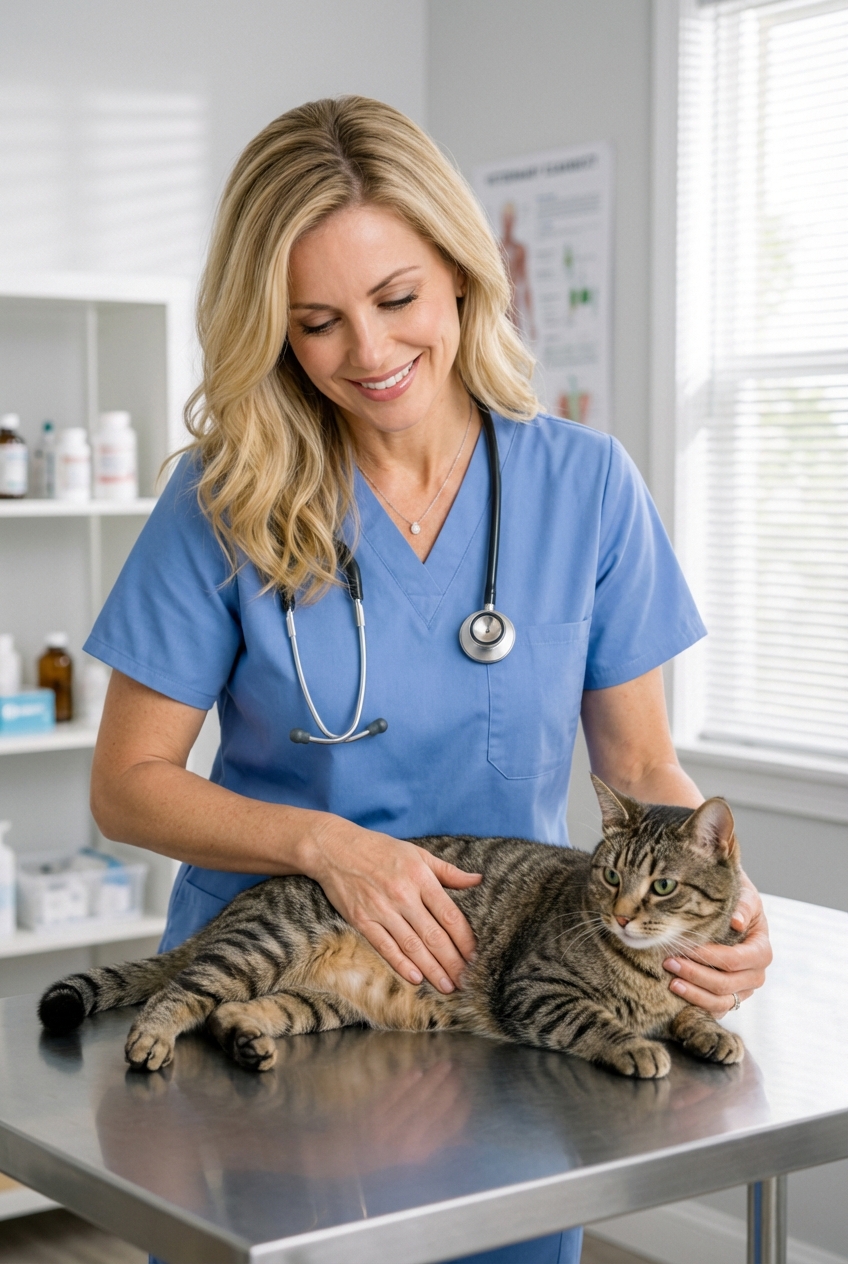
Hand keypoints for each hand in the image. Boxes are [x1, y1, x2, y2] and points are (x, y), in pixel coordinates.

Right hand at [304, 817, 480, 993]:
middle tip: (466, 981)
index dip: (465, 940)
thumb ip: (448, 871)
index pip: (450, 915)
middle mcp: (403, 895)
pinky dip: (401, 964)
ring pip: (413, 946)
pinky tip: (416, 978)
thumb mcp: (417, 853)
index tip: (476, 957)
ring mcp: (381, 909)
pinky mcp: (361, 920)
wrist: (334, 848)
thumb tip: (478, 880)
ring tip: (447, 986)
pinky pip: (385, 947)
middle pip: (434, 936)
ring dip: (432, 970)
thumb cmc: (380, 849)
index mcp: (420, 878)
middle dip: (453, 962)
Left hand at [663, 871, 772, 1015]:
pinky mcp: (729, 999)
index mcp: (761, 951)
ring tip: (671, 983)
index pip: (735, 960)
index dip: (709, 957)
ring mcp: (743, 991)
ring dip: (694, 994)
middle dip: (695, 975)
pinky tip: (677, 996)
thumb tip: (736, 921)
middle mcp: (755, 975)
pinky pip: (714, 1010)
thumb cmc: (737, 901)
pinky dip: (696, 1005)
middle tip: (668, 962)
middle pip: (725, 984)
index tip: (684, 948)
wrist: (731, 912)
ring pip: (720, 1002)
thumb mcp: (745, 895)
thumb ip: (744, 905)